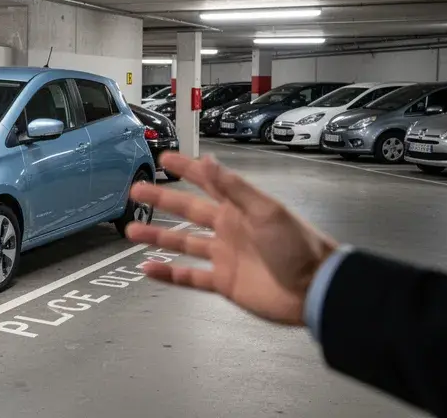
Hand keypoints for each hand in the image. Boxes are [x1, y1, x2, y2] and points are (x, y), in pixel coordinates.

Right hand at [126, 152, 336, 324]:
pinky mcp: (223, 282)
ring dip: (157, 236)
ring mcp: (224, 256)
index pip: (207, 182)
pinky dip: (168, 274)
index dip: (187, 169)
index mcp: (239, 208)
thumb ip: (233, 188)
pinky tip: (148, 268)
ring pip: (182, 243)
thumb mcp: (265, 210)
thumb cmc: (297, 244)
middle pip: (187, 211)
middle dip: (161, 199)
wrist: (315, 289)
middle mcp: (228, 229)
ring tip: (131, 230)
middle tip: (136, 190)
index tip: (165, 158)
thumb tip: (207, 161)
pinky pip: (189, 277)